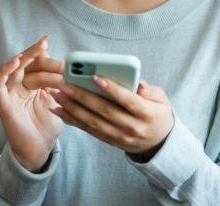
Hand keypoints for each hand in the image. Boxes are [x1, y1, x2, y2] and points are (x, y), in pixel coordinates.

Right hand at [0, 36, 63, 171]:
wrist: (39, 149)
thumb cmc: (48, 125)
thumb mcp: (59, 100)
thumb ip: (61, 83)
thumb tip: (72, 66)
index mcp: (33, 83)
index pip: (38, 64)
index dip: (47, 56)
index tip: (55, 47)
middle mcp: (20, 85)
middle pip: (27, 63)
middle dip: (42, 56)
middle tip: (54, 53)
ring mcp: (10, 93)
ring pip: (14, 69)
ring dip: (26, 57)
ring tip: (37, 48)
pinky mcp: (3, 103)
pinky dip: (4, 71)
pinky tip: (15, 62)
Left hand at [50, 77, 174, 159]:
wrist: (159, 143)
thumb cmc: (158, 114)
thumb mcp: (162, 99)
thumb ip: (149, 90)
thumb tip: (137, 81)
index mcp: (147, 114)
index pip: (128, 100)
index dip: (112, 89)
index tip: (96, 77)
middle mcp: (132, 127)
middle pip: (105, 111)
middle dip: (83, 97)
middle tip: (65, 84)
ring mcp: (120, 136)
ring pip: (93, 122)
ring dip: (72, 108)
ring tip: (57, 95)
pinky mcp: (110, 141)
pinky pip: (89, 130)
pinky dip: (73, 120)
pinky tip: (60, 110)